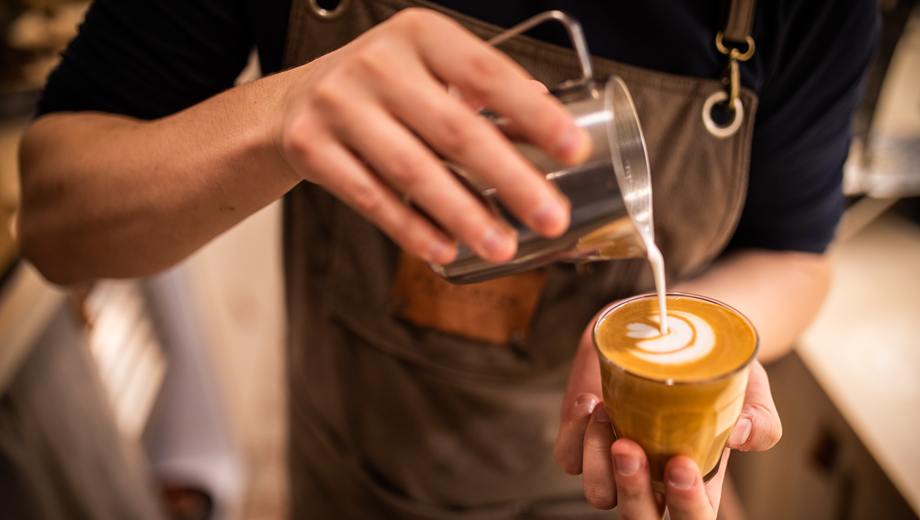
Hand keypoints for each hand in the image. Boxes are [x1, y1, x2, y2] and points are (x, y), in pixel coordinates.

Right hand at [276, 8, 590, 263]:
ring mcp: (340, 104)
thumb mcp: (429, 69)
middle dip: (511, 179)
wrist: (293, 101)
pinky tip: (444, 250)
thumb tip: (550, 119)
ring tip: (502, 246)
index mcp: (420, 35)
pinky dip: (411, 228)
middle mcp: (378, 63)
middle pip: (456, 129)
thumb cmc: (380, 87)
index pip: (488, 73)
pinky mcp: (312, 147)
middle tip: (551, 217)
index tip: (574, 149)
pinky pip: (370, 197)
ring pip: (413, 169)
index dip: (535, 114)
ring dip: (463, 214)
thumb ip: (483, 93)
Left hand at [554, 321, 781, 517]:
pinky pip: (568, 457)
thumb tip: (741, 436)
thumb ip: (760, 419)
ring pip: (598, 493)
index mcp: (696, 478)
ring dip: (597, 459)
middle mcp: (653, 477)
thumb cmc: (712, 367)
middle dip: (632, 491)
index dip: (686, 506)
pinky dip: (574, 434)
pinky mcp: (584, 438)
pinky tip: (590, 401)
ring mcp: (615, 461)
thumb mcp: (749, 388)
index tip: (681, 464)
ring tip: (607, 411)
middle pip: (639, 519)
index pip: (693, 519)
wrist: (670, 328)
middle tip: (629, 446)